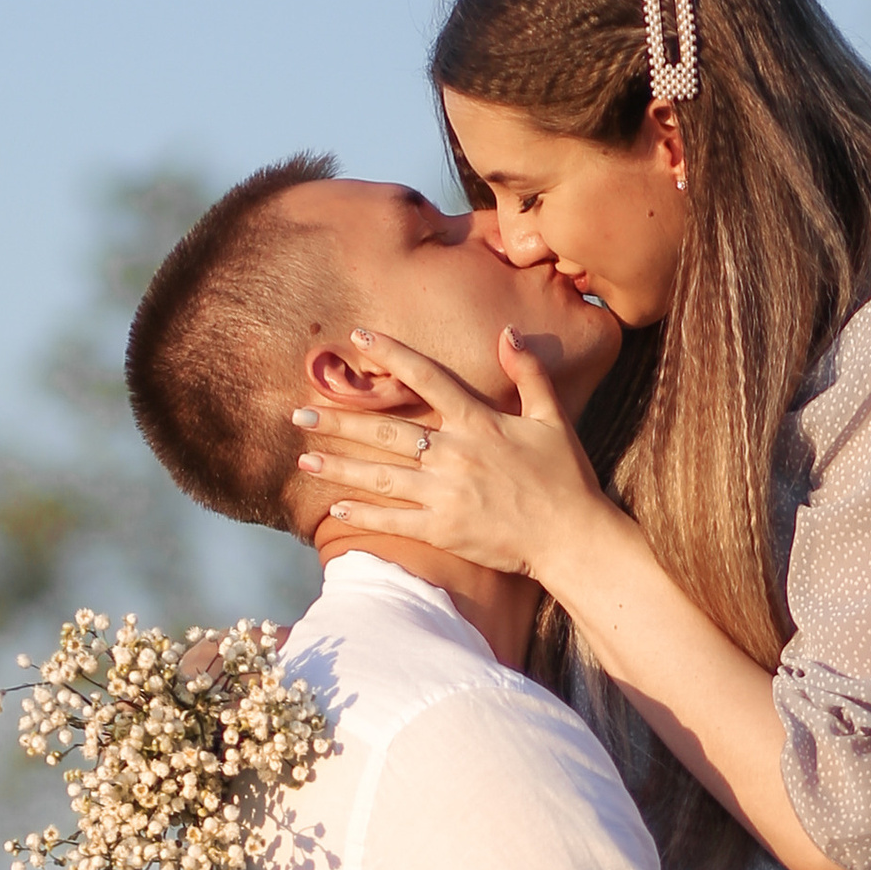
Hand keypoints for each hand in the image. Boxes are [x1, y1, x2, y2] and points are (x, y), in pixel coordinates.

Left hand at [293, 327, 608, 583]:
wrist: (573, 537)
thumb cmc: (566, 478)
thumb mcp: (552, 418)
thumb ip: (529, 373)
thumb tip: (508, 331)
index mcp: (478, 421)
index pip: (427, 378)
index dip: (391, 354)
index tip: (358, 336)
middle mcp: (454, 453)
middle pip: (385, 431)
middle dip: (339, 421)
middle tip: (298, 413)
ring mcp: (445, 494)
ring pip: (379, 476)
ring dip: (338, 467)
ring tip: (303, 460)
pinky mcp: (443, 529)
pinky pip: (393, 520)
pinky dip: (363, 514)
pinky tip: (334, 508)